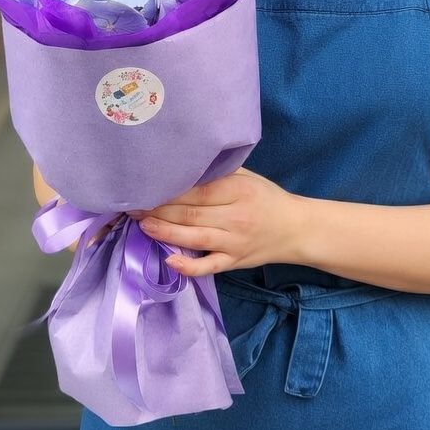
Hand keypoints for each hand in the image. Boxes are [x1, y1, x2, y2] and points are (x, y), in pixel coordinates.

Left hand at [129, 167, 304, 276]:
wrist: (295, 229)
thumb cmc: (266, 198)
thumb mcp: (248, 177)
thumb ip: (220, 172)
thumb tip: (184, 163)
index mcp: (238, 190)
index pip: (198, 191)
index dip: (170, 190)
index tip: (147, 187)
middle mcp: (236, 216)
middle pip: (191, 214)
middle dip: (160, 210)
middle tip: (134, 206)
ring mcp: (235, 241)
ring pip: (195, 237)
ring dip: (165, 233)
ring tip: (143, 225)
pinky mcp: (234, 262)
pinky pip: (209, 266)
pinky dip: (189, 266)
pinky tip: (169, 261)